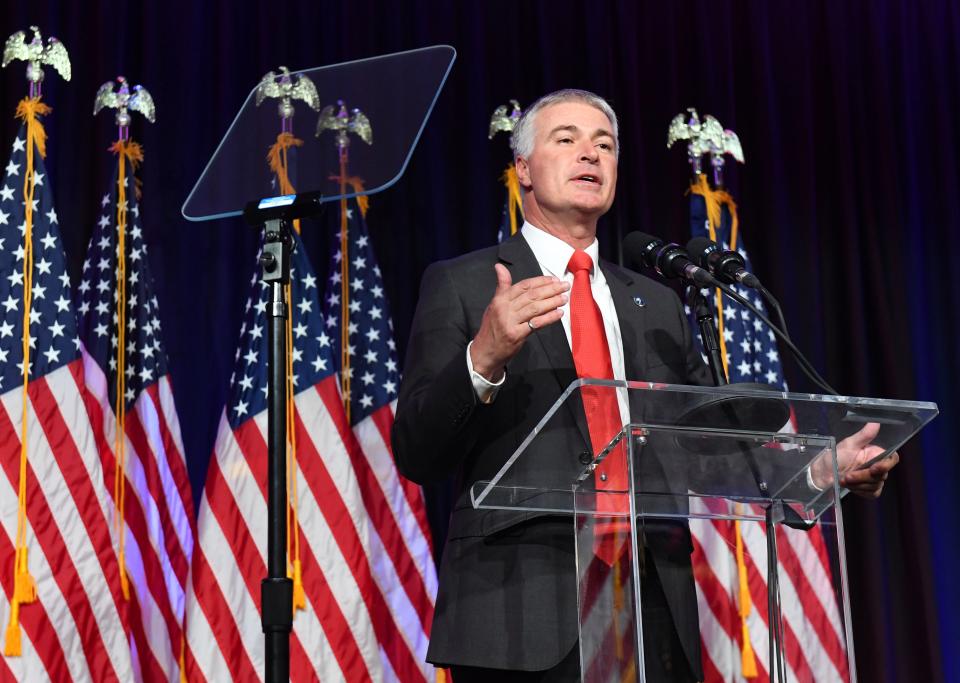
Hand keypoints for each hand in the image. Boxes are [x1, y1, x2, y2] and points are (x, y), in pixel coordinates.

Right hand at [470, 263, 568, 380]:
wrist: (484, 351)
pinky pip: (536, 324)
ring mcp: (510, 322)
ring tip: (564, 298)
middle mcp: (504, 309)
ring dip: (552, 302)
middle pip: (531, 296)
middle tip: (565, 286)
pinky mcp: (516, 335)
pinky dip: (549, 317)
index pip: (523, 286)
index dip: (540, 281)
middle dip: (550, 289)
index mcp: (500, 300)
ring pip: (535, 308)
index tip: (554, 279)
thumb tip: (499, 267)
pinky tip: (559, 313)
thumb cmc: (492, 327)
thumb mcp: (494, 305)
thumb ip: (502, 287)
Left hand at [808, 422, 898, 497]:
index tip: (873, 468)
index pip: (892, 459)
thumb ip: (864, 435)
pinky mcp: (870, 491)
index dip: (886, 465)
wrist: (824, 473)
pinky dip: (860, 491)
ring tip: (843, 479)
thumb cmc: (836, 456)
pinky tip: (849, 486)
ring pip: (875, 485)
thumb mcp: (848, 444)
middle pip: (882, 475)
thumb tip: (875, 423)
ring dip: (858, 484)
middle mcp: (878, 466)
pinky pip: (872, 493)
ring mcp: (875, 480)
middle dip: (862, 476)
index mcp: (875, 454)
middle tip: (846, 476)